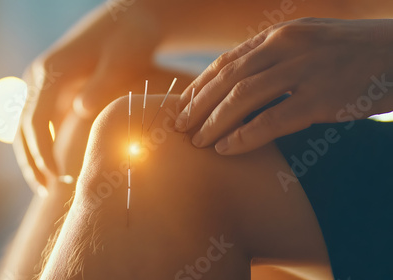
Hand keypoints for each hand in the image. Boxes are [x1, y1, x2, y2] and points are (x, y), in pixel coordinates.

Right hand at [13, 5, 160, 191]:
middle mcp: (39, 75)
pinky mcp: (53, 87)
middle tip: (47, 191)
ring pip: (27, 125)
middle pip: (24, 126)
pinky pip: (40, 120)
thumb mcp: (123, 58)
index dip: (43, 153)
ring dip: (34, 155)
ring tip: (47, 185)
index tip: (56, 179)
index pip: (36, 121)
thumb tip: (81, 111)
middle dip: (32, 160)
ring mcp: (43, 81)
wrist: (130, 19)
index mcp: (52, 70)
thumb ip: (103, 84)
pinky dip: (44, 143)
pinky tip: (56, 164)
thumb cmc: (131, 37)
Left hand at [175, 18, 392, 154]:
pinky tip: (227, 148)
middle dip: (198, 105)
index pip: (226, 62)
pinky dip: (245, 136)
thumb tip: (239, 81)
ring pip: (243, 98)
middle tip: (179, 127)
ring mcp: (303, 71)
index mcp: (278, 35)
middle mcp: (285, 48)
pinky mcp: (321, 98)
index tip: (182, 106)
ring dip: (214, 122)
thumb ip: (273, 57)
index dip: (199, 86)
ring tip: (198, 141)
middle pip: (227, 79)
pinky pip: (272, 120)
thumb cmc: (349, 52)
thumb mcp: (306, 42)